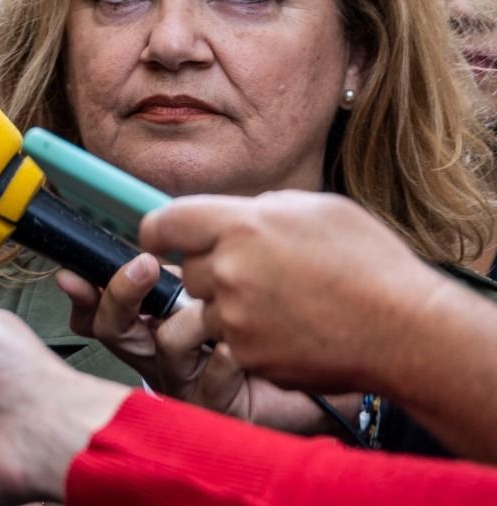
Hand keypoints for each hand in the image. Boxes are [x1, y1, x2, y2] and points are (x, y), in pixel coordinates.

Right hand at [58, 255, 329, 431]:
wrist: (319, 364)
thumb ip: (191, 254)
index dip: (84, 293)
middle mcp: (159, 352)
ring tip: (210, 307)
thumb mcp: (223, 275)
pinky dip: (223, 359)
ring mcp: (186, 380)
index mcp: (153, 318)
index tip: (74, 272)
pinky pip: (210, 379)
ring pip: (161, 348)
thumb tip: (162, 222)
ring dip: (185, 322)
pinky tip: (236, 348)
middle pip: (114, 329)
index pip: (101, 308)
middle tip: (144, 266)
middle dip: (120, 295)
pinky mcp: (218, 405)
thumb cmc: (270, 315)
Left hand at [139, 192, 448, 392]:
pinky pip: (230, 343)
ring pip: (206, 309)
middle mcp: (228, 269)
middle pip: (187, 270)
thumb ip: (258, 210)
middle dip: (211, 271)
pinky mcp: (248, 356)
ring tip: (281, 306)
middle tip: (257, 275)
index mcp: (240, 224)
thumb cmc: (369, 262)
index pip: (164, 222)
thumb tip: (233, 216)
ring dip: (230, 308)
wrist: (406, 330)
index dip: (158, 232)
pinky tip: (290, 332)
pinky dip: (251, 339)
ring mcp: (235, 317)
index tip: (161, 241)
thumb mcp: (313, 208)